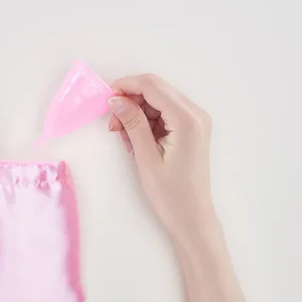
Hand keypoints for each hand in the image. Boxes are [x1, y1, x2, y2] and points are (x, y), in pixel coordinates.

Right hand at [107, 74, 214, 238]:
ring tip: (124, 136)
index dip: (126, 85)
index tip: (106, 98)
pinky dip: (147, 120)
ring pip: (159, 100)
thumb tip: (115, 99)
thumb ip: (132, 123)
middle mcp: (196, 114)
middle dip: (130, 100)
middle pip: (157, 89)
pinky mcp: (192, 129)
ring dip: (137, 111)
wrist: (192, 216)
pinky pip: (165, 113)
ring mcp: (196, 121)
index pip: (153, 86)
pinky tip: (137, 139)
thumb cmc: (170, 193)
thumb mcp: (146, 157)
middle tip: (113, 123)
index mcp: (187, 120)